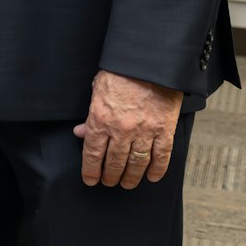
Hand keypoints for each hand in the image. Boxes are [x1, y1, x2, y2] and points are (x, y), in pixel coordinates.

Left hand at [74, 70, 183, 188]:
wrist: (149, 62)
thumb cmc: (121, 72)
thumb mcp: (97, 90)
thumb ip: (89, 115)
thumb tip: (80, 133)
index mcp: (100, 119)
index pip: (92, 153)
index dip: (91, 170)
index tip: (91, 180)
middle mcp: (121, 129)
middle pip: (114, 162)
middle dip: (110, 176)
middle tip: (109, 183)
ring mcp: (145, 131)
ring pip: (137, 163)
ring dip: (131, 177)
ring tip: (127, 183)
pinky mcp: (164, 130)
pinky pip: (161, 156)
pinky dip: (157, 169)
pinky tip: (152, 177)